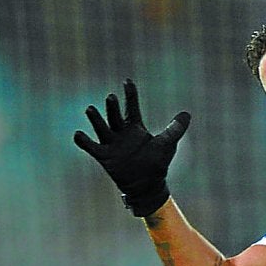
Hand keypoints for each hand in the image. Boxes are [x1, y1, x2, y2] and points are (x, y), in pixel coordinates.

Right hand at [74, 79, 190, 216]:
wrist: (148, 184)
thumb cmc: (157, 162)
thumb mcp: (168, 143)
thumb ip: (175, 128)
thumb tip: (187, 113)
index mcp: (135, 127)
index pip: (132, 107)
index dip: (130, 95)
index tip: (127, 81)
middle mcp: (121, 133)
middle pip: (115, 116)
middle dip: (113, 107)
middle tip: (111, 97)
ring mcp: (112, 144)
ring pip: (102, 128)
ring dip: (96, 119)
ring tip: (90, 109)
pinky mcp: (104, 156)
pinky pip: (91, 147)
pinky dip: (84, 141)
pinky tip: (78, 134)